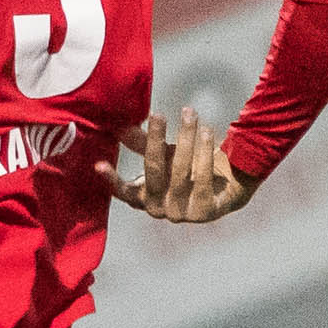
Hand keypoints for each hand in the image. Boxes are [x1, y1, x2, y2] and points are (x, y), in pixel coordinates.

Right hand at [109, 105, 254, 222]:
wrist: (228, 186)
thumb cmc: (188, 168)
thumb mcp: (164, 154)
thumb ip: (143, 143)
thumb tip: (119, 125)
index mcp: (144, 197)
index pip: (123, 190)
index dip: (111, 179)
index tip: (99, 164)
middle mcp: (159, 209)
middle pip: (154, 171)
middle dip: (155, 140)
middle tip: (158, 115)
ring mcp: (182, 213)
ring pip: (180, 172)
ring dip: (185, 138)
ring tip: (189, 114)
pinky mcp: (205, 211)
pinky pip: (203, 179)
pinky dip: (205, 152)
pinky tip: (206, 132)